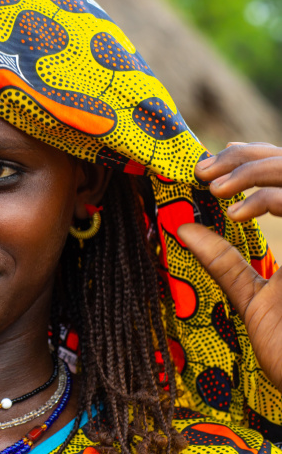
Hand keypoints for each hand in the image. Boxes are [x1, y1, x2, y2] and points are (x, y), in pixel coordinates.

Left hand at [178, 142, 281, 391]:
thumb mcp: (250, 295)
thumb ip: (223, 261)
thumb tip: (182, 228)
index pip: (281, 173)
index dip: (246, 160)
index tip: (204, 171)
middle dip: (243, 157)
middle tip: (202, 171)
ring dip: (251, 170)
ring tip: (212, 186)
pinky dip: (265, 199)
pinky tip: (234, 214)